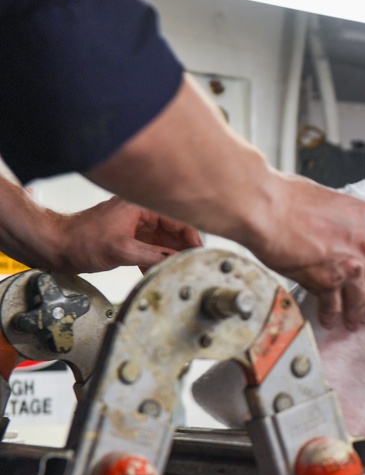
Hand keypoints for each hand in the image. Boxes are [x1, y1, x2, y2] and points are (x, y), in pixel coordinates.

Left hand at [52, 197, 202, 272]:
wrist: (55, 246)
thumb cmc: (80, 241)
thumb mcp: (122, 251)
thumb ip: (154, 255)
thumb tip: (177, 260)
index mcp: (139, 205)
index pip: (177, 218)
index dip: (191, 236)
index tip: (198, 251)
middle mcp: (139, 211)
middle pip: (173, 228)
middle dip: (182, 246)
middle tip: (191, 261)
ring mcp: (134, 223)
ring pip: (163, 238)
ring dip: (169, 254)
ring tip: (176, 267)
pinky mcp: (128, 236)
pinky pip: (151, 245)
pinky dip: (156, 257)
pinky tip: (158, 269)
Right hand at [246, 173, 364, 328]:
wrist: (269, 209)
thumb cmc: (295, 199)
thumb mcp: (341, 203)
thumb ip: (355, 224)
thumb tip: (352, 235)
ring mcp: (351, 267)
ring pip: (362, 301)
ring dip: (358, 314)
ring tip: (354, 321)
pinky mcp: (328, 283)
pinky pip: (334, 307)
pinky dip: (332, 316)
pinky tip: (330, 319)